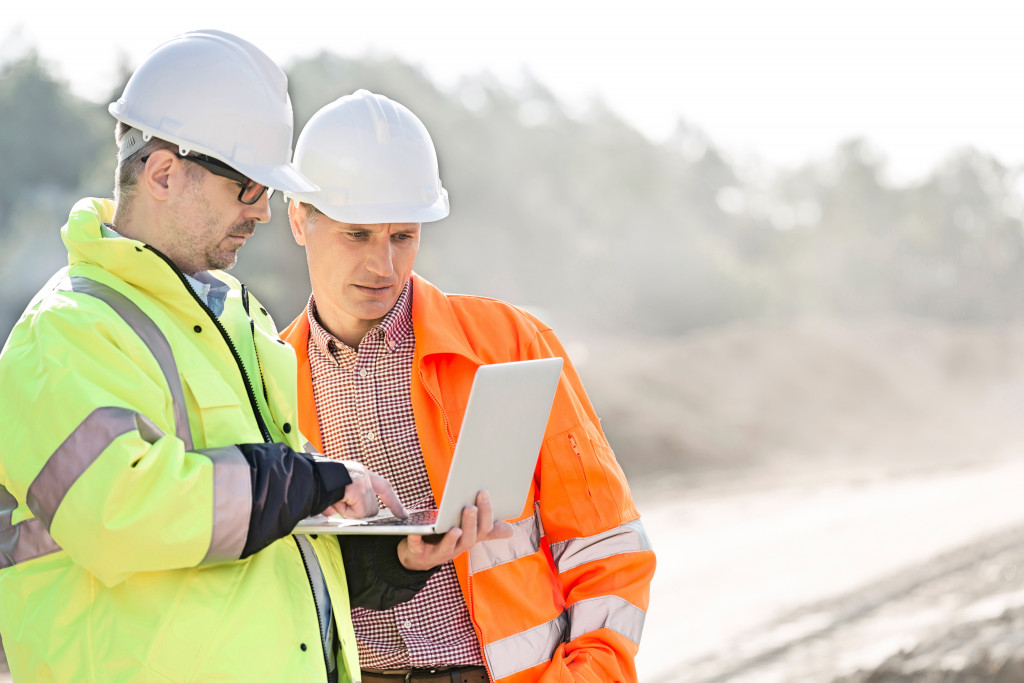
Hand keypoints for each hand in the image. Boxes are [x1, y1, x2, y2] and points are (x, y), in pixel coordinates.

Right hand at [323, 461, 407, 519]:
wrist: (307, 477)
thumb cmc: (316, 482)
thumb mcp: (332, 490)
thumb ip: (338, 501)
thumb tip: (330, 512)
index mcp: (359, 472)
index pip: (384, 487)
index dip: (393, 501)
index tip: (403, 513)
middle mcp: (364, 474)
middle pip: (372, 507)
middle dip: (358, 512)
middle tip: (340, 503)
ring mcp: (363, 483)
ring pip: (364, 512)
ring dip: (348, 512)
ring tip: (335, 500)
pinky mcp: (358, 491)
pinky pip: (357, 513)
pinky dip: (345, 512)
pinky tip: (336, 501)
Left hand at [397, 491, 514, 570]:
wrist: (418, 557)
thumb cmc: (445, 538)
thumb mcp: (466, 534)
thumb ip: (486, 530)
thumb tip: (511, 531)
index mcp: (469, 540)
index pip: (483, 530)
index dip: (486, 513)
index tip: (484, 493)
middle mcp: (457, 549)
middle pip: (468, 540)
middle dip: (470, 523)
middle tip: (470, 507)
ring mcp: (438, 553)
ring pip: (449, 548)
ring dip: (452, 538)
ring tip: (454, 528)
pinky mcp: (419, 554)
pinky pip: (418, 548)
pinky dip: (416, 540)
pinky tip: (415, 533)